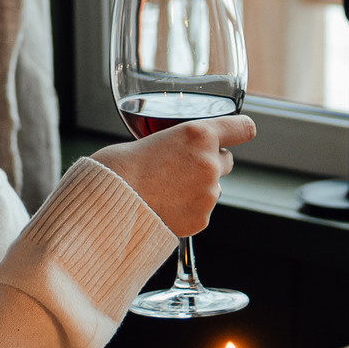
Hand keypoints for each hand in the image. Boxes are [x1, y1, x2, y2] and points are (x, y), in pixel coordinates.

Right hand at [95, 114, 255, 235]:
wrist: (106, 204)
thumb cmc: (118, 167)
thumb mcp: (149, 138)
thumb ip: (174, 142)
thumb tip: (176, 151)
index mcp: (198, 134)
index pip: (242, 128)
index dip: (241, 130)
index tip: (242, 132)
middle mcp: (209, 163)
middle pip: (225, 160)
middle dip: (208, 163)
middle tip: (179, 167)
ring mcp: (208, 194)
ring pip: (211, 189)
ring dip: (196, 189)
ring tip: (163, 191)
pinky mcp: (201, 219)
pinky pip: (200, 212)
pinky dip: (187, 210)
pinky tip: (163, 207)